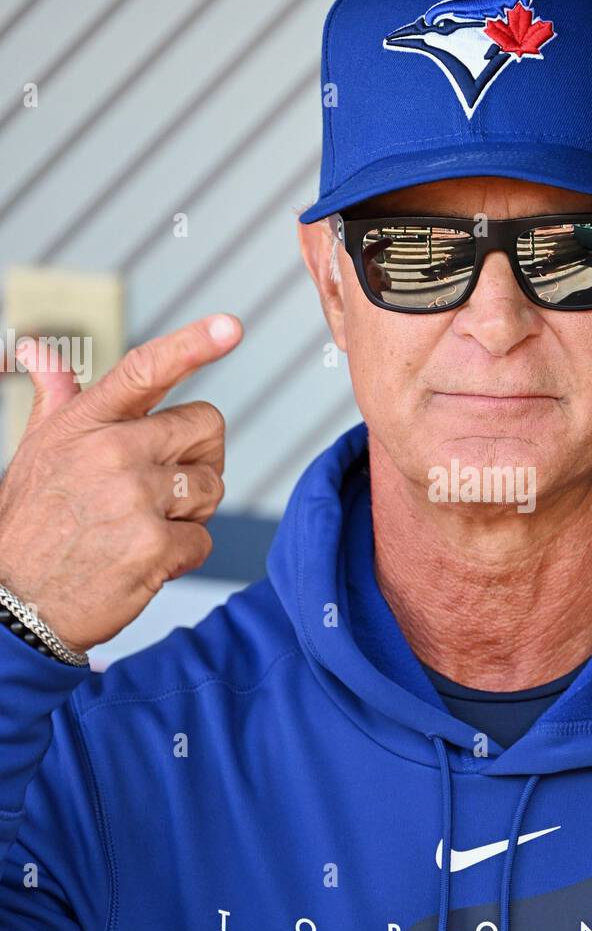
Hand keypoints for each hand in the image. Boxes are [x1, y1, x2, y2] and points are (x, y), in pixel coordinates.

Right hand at [0, 314, 242, 652]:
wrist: (13, 604)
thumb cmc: (29, 525)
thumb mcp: (34, 452)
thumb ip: (56, 400)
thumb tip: (38, 350)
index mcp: (86, 424)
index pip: (145, 370)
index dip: (193, 344)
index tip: (231, 326)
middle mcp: (112, 452)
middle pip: (206, 427)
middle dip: (198, 456)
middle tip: (164, 487)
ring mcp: (135, 499)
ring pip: (212, 485)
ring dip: (191, 511)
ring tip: (142, 527)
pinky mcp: (154, 546)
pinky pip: (203, 539)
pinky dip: (182, 555)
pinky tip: (142, 561)